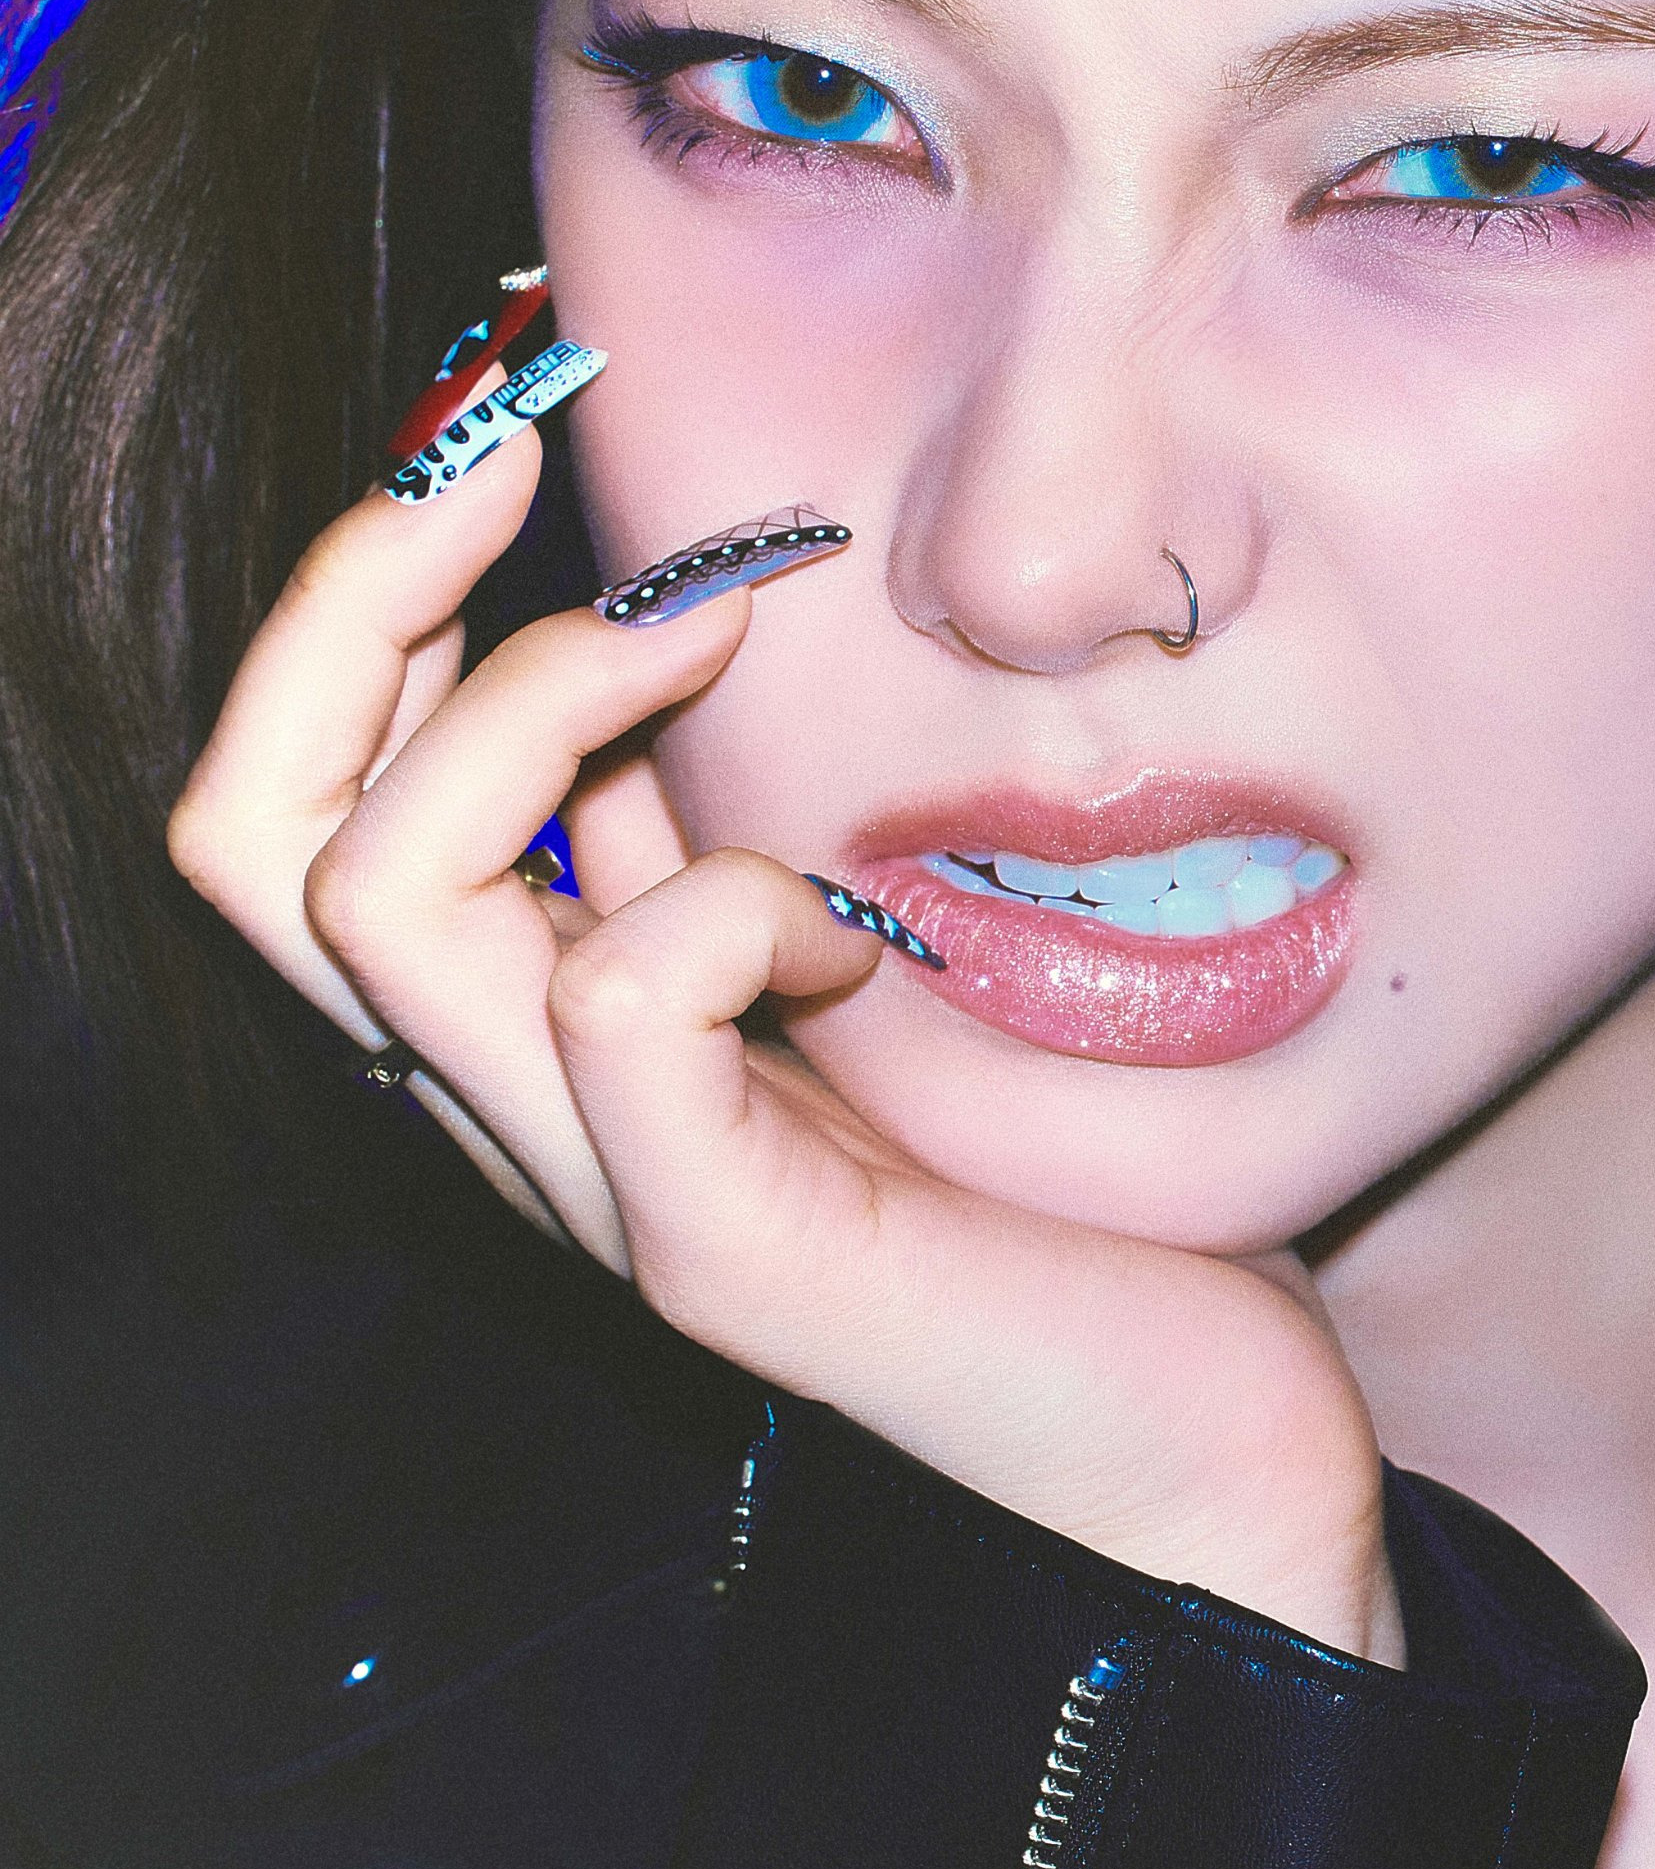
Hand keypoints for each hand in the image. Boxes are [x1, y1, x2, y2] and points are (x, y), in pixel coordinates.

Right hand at [167, 438, 1399, 1661]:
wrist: (1196, 1440)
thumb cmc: (1046, 1178)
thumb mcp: (837, 944)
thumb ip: (709, 826)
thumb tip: (665, 610)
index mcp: (517, 1027)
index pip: (283, 804)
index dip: (351, 599)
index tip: (503, 428)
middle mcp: (505, 1113)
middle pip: (244, 836)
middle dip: (355, 598)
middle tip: (521, 453)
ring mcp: (592, 1189)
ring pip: (373, 898)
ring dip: (547, 701)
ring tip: (730, 626)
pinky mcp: (715, 1250)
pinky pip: (615, 1001)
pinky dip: (729, 896)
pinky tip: (857, 932)